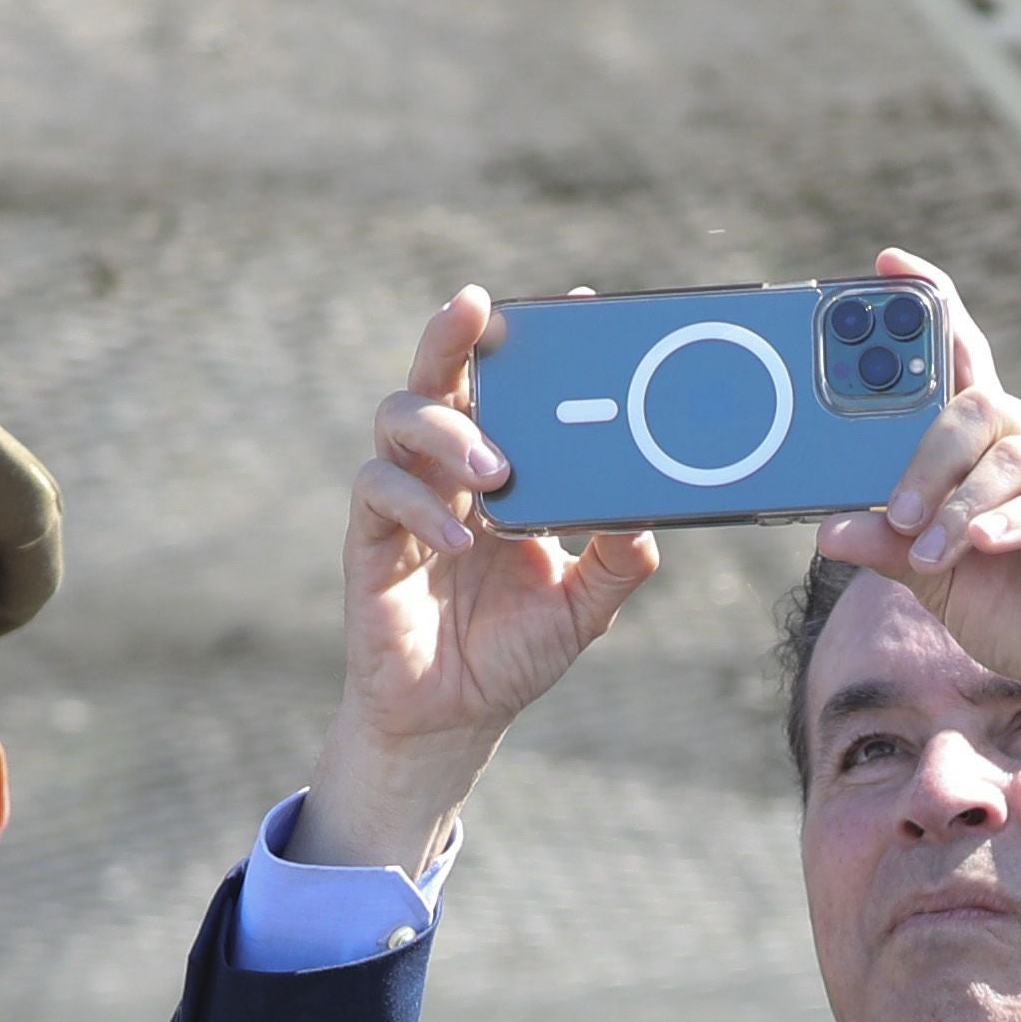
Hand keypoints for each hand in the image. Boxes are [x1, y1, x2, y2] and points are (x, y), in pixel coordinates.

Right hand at [300, 287, 665, 871]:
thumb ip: (617, 562)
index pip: (509, 385)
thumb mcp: (584, 607)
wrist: (454, 717)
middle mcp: (450, 469)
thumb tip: (649, 518)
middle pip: (440, 374)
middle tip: (477, 309)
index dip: (530, 341)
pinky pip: (380, 490)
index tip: (571, 304)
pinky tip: (463, 539)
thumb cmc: (514, 650)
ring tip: (495, 470)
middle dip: (454, 334)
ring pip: (400, 417)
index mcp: (503, 467)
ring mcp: (407, 497)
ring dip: (447, 430)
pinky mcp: (372, 537)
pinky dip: (422, 506)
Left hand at [810, 253, 1020, 731]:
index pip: (958, 359)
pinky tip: (990, 541)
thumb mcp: (934, 579)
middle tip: (897, 511)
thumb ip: (887, 546)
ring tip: (937, 551)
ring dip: (964, 505)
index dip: (929, 304)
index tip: (887, 266)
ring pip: (1012, 452)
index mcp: (986, 449)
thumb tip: (827, 527)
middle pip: (977, 404)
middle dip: (926, 456)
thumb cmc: (1015, 616)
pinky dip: (1019, 517)